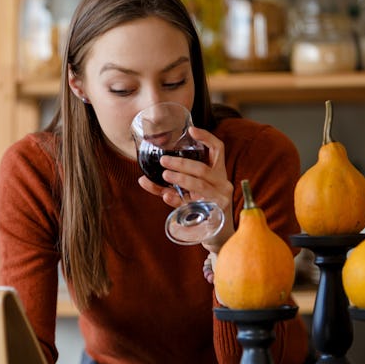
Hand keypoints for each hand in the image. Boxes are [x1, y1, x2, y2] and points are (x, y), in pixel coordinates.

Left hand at [137, 126, 234, 250]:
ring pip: (200, 185)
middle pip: (203, 169)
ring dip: (181, 179)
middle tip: (164, 161)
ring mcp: (219, 200)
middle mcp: (221, 184)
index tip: (191, 130)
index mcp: (218, 173)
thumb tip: (142, 179)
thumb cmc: (201, 207)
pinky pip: (195, 206)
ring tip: (165, 175)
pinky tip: (167, 197)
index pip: (218, 150)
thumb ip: (168, 185)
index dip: (206, 138)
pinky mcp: (214, 215)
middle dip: (182, 164)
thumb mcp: (187, 192)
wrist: (217, 234)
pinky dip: (179, 201)